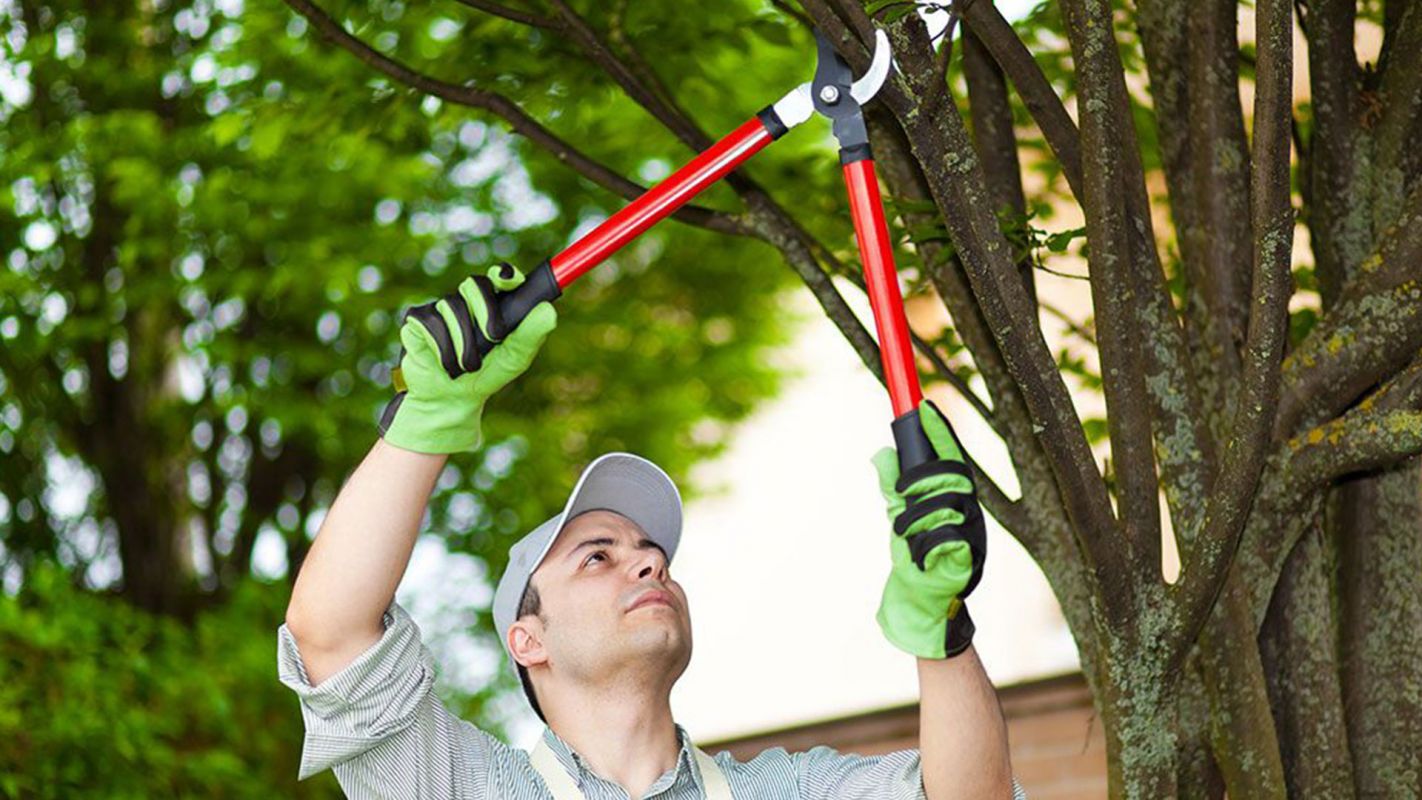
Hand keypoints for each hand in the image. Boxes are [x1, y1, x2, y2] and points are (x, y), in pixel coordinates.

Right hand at [378, 263, 556, 453]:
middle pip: (475, 284)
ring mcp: (441, 309)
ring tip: (469, 366)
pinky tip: (446, 363)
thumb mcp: (514, 360)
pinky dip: (443, 347)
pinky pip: (431, 322)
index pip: (499, 276)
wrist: (451, 399)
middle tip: (495, 337)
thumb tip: (549, 311)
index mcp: (493, 304)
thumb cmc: (486, 375)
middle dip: (487, 311)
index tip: (508, 280)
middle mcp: (467, 300)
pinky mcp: (417, 320)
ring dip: (465, 342)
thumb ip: (531, 336)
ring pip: (453, 306)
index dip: (504, 274)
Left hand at [871, 399, 985, 658]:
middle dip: (920, 481)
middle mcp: (969, 512)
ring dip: (914, 520)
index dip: (939, 432)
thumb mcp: (900, 518)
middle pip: (952, 476)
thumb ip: (893, 488)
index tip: (922, 406)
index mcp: (955, 499)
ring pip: (945, 506)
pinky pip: (946, 538)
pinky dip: (923, 546)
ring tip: (903, 537)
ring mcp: (973, 534)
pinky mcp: (969, 559)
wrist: (922, 606)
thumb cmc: (914, 559)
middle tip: (899, 493)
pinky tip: (917, 557)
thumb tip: (880, 454)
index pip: (951, 457)